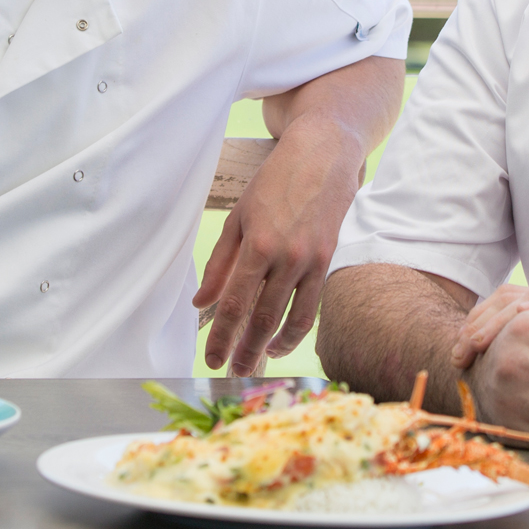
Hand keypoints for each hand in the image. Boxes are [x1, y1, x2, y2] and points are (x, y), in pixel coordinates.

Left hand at [195, 117, 366, 375]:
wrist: (323, 156)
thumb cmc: (274, 182)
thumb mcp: (238, 217)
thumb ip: (219, 264)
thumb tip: (201, 303)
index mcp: (257, 245)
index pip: (234, 303)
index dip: (221, 337)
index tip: (211, 359)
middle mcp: (286, 257)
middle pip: (262, 318)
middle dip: (246, 350)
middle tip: (233, 372)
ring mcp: (310, 261)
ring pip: (291, 319)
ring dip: (273, 347)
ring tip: (258, 362)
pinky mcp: (327, 261)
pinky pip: (312, 306)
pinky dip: (297, 329)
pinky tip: (282, 339)